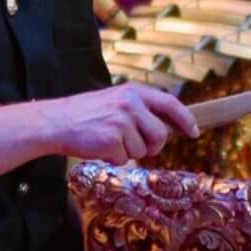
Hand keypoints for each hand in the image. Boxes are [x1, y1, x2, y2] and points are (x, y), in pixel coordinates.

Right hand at [45, 84, 197, 164]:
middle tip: (136, 146)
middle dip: (153, 146)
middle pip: (160, 134)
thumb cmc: (85, 114)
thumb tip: (164, 127)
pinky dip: (114, 159)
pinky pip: (124, 159)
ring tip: (109, 141)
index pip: (170, 104)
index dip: (186, 120)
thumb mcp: (114, 100)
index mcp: (133, 92)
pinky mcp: (112, 140)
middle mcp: (130, 104)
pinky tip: (100, 148)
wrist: (57, 122)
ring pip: (142, 150)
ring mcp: (121, 122)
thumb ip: (139, 109)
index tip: (194, 132)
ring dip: (128, 152)